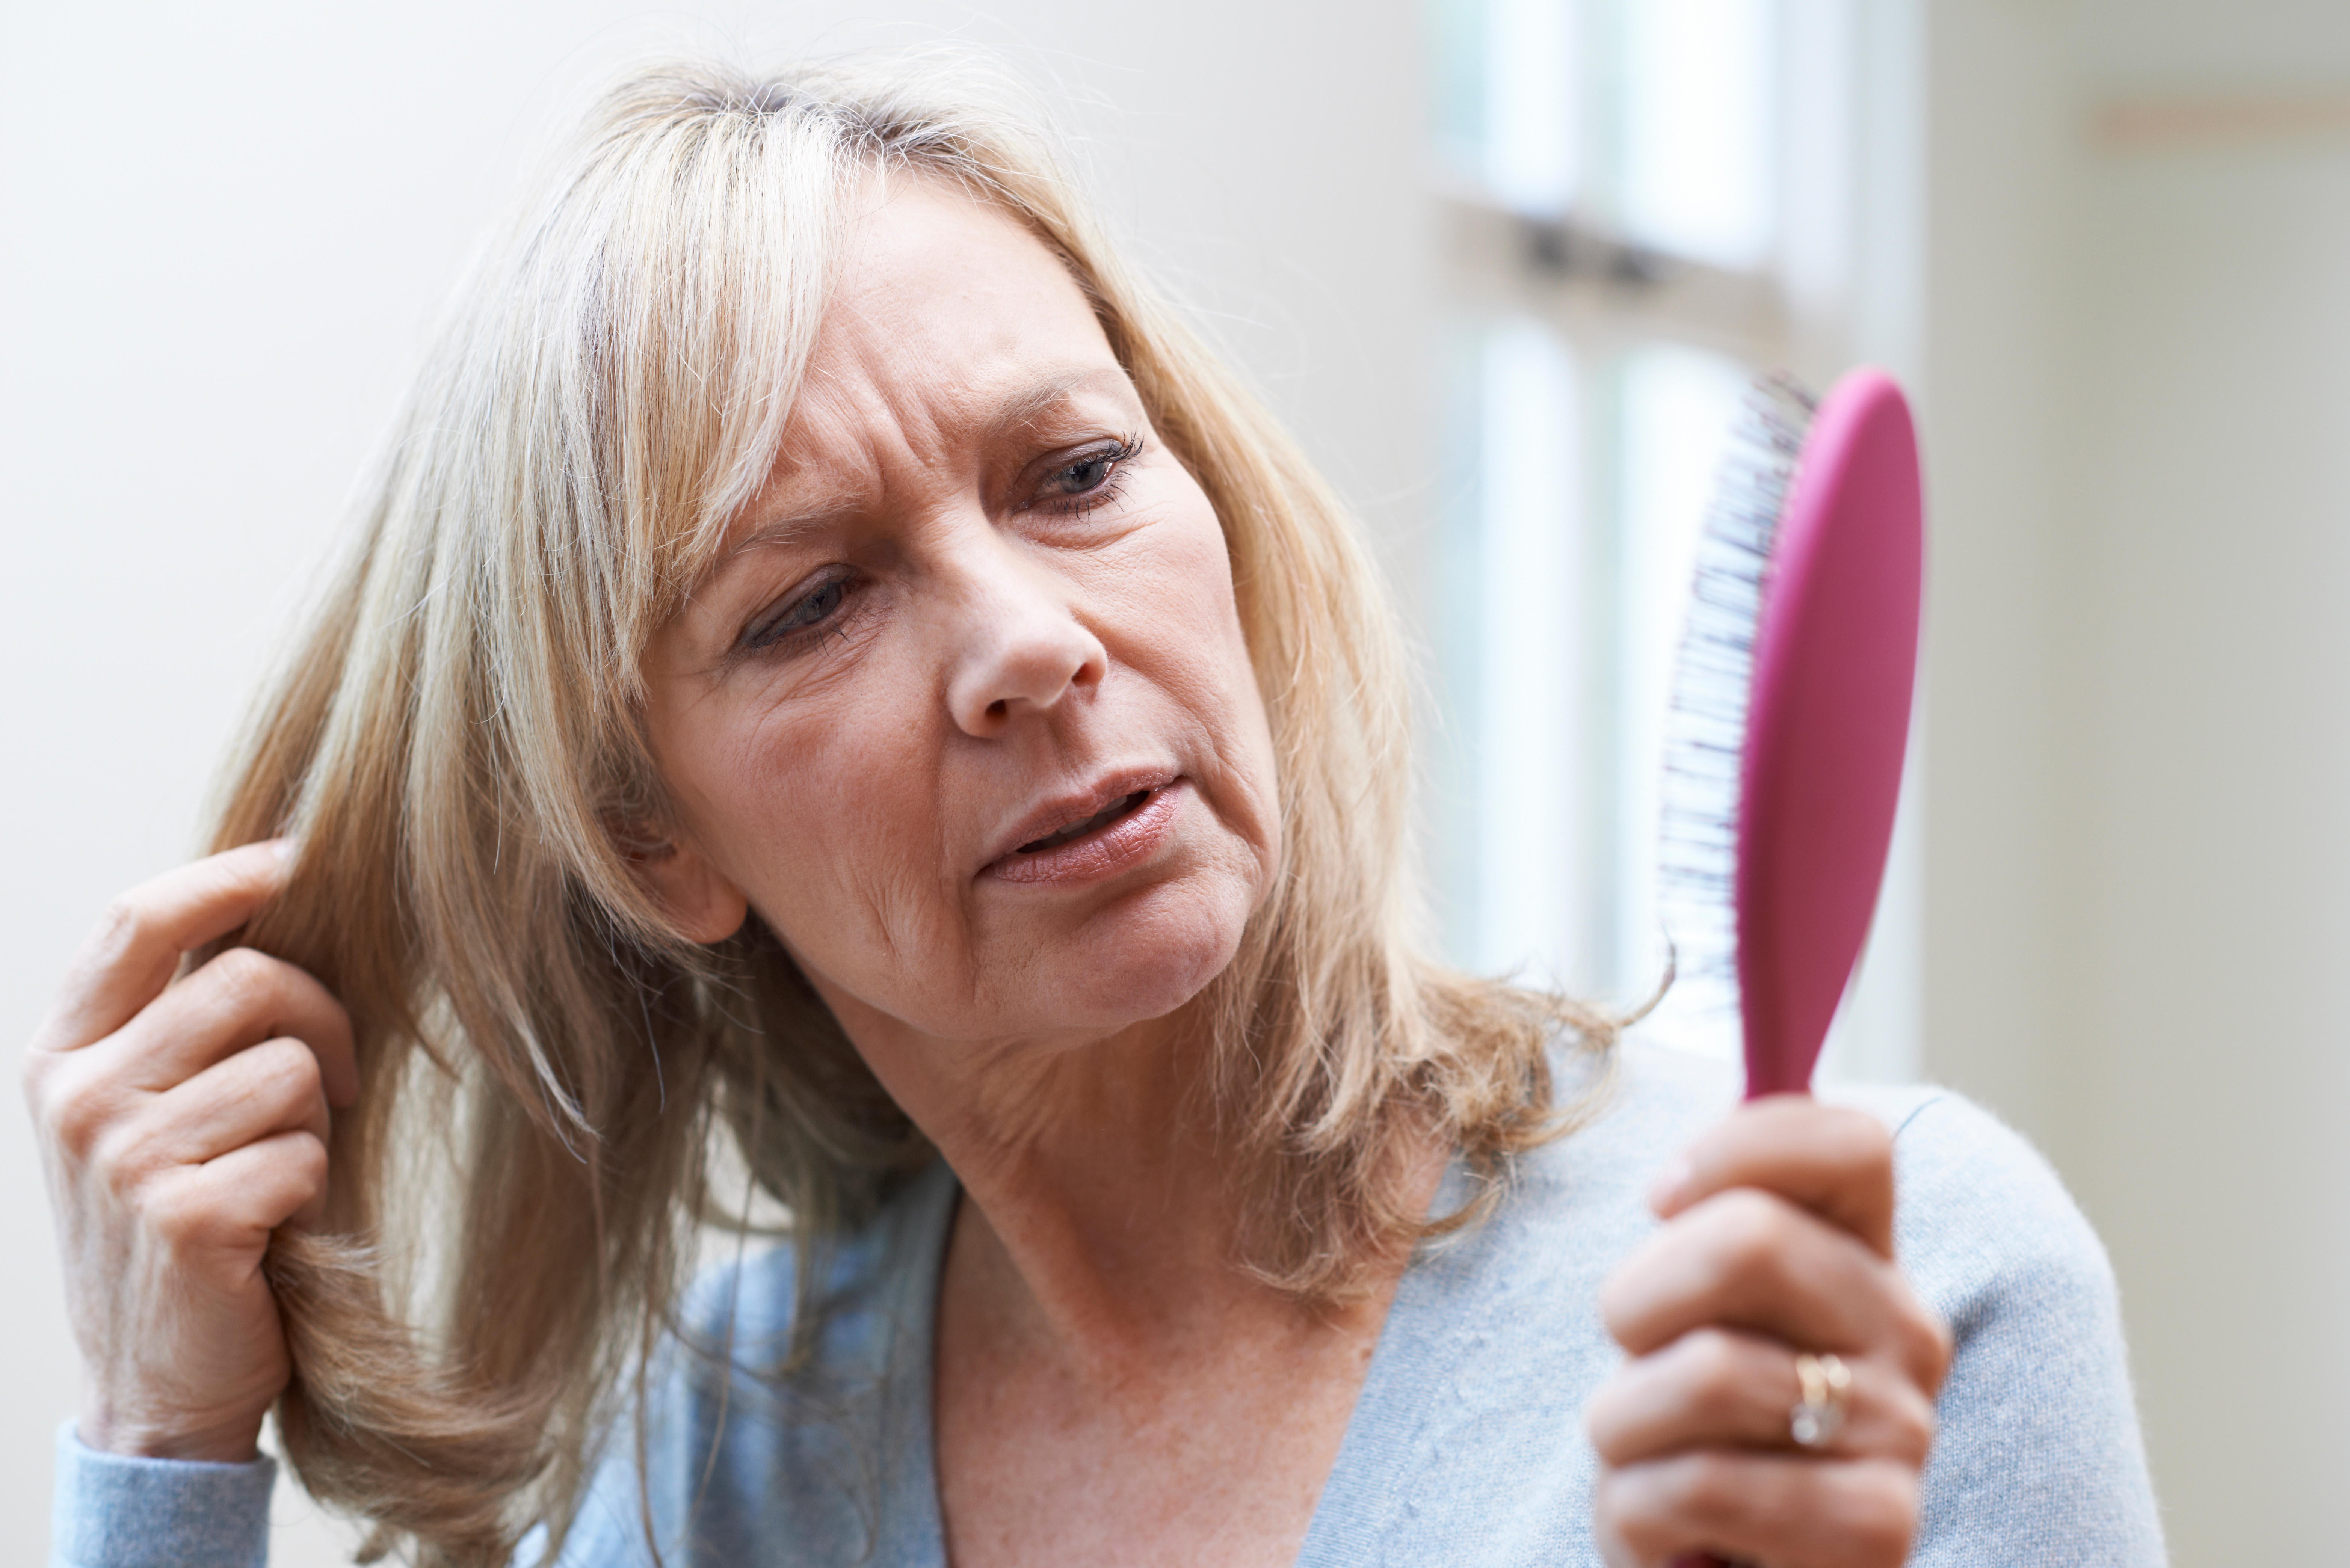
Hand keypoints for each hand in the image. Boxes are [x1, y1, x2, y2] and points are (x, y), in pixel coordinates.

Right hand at [22, 842, 355, 1461]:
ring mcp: (122, 1159)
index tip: (294, 858)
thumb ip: (182, 1020)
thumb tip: (274, 896)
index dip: (225, 876)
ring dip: (312, 1118)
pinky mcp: (182, 1218)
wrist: (156, 1378)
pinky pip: (301, 1152)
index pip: (138, 920)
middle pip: (245, 980)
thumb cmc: (181, 1221)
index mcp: (63, 1054)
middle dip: (318, 1019)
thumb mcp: (152, 1110)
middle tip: (328, 1083)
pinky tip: (273, 1225)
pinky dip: (311, 1185)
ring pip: (286, 1068)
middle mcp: (78, 1097)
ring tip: (276, 1168)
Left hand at [1585, 1097, 1952, 1566]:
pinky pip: (1696, 1484)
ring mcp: (1903, 1434)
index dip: (1739, 1146)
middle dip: (1640, 1301)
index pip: (1850, 1141)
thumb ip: (1710, 1221)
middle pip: (1751, 1238)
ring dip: (1625, 1424)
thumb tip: (1686, 1160)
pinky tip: (1675, 1531)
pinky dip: (1639, 1512)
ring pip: (1704, 1370)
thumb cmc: (1694, 1436)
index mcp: (1866, 1260)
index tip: (1664, 1197)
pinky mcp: (1877, 1531)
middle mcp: (1907, 1333)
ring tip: (1649, 1458)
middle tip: (1639, 1358)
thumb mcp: (1688, 1316)